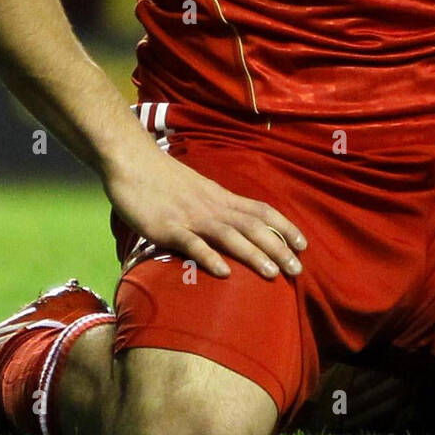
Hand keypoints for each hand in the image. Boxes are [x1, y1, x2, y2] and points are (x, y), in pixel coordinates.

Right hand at [105, 149, 306, 279]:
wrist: (131, 160)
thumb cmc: (161, 177)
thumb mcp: (196, 189)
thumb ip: (212, 206)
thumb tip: (230, 224)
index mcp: (220, 197)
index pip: (261, 210)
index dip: (284, 227)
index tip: (303, 245)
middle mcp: (212, 206)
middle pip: (252, 226)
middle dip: (278, 248)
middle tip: (298, 270)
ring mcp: (190, 216)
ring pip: (229, 235)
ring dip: (253, 254)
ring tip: (273, 274)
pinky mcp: (167, 227)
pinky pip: (192, 243)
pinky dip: (209, 257)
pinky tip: (224, 273)